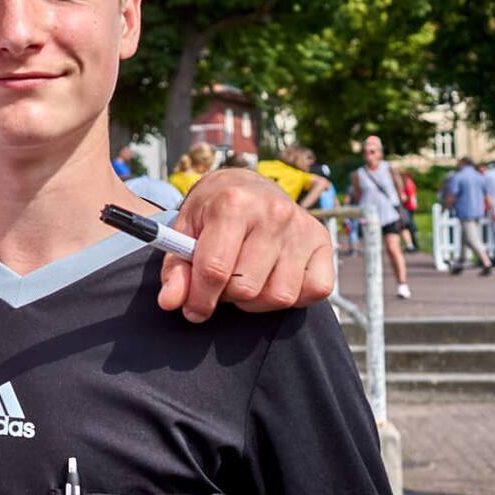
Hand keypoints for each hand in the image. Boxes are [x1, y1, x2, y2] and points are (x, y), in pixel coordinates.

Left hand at [159, 169, 334, 321]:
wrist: (246, 186)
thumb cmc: (211, 213)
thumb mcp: (184, 233)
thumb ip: (175, 269)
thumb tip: (171, 302)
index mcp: (233, 204)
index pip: (215, 269)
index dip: (199, 299)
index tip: (192, 309)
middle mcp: (273, 213)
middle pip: (246, 288)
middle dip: (227, 295)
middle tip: (222, 282)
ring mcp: (302, 227)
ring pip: (279, 296)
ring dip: (257, 301)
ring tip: (246, 280)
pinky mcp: (323, 242)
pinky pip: (314, 291)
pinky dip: (293, 297)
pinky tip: (274, 279)